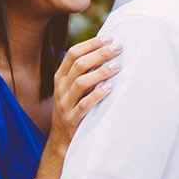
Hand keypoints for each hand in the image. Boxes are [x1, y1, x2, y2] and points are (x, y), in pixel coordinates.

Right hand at [47, 35, 120, 152]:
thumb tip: (106, 51)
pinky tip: (110, 88)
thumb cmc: (73, 108)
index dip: (91, 44)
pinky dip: (97, 95)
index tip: (109, 38)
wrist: (61, 139)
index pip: (73, 54)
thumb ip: (84, 72)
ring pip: (81, 82)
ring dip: (101, 72)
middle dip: (99, 54)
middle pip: (79, 65)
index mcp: (61, 77)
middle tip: (118, 48)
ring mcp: (65, 103)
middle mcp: (61, 88)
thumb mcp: (72, 88)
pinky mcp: (73, 119)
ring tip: (118, 65)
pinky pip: (84, 105)